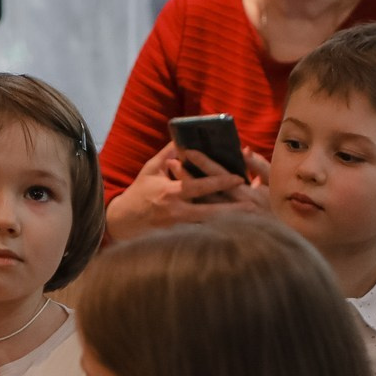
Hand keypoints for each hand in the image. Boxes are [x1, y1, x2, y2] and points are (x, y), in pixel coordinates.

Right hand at [106, 144, 257, 241]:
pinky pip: (201, 234)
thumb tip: (184, 138)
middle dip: (234, 210)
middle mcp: (176, 211)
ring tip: (251, 222)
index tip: (239, 177)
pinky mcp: (178, 238)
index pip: (199, 186)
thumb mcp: (150, 169)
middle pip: (211, 212)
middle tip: (255, 207)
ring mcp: (178, 228)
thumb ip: (168, 153)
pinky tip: (235, 232)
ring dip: (229, 224)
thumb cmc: (138, 192)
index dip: (220, 182)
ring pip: (209, 226)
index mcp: (170, 192)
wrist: (121, 221)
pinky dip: (218, 232)